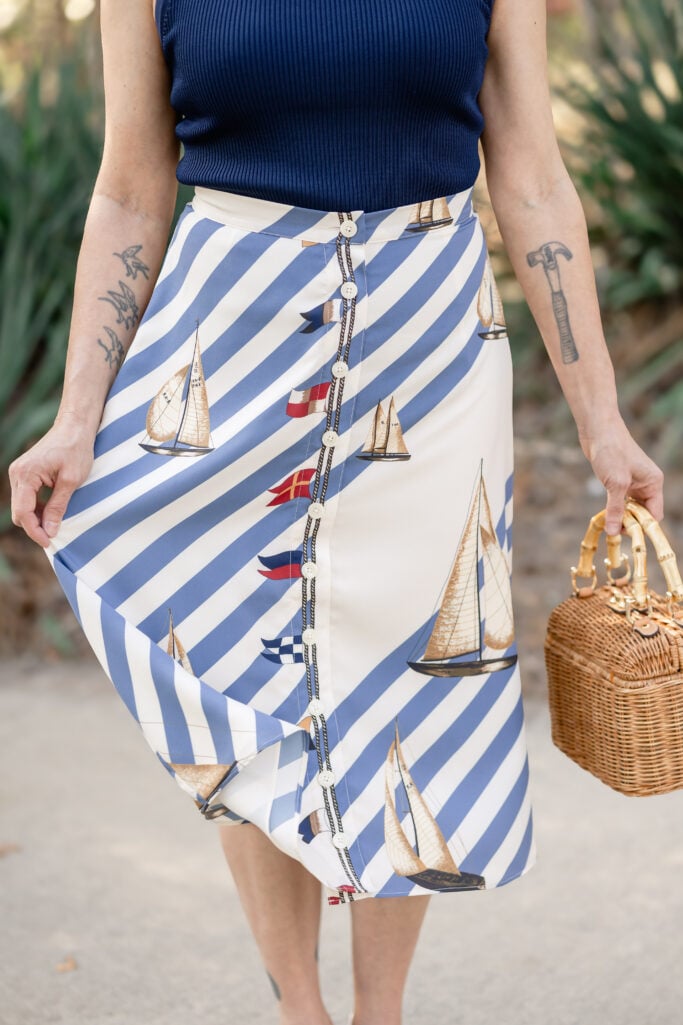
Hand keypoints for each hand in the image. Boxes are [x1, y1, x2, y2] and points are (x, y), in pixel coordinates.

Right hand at [9, 414, 95, 547]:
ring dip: (36, 517)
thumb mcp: (71, 481)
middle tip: (54, 536)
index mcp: (26, 474)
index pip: (24, 512)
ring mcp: (18, 472)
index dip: (35, 531)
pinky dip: (36, 507)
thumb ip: (58, 506)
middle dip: (34, 526)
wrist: (74, 427)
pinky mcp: (24, 473)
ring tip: (55, 524)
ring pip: (21, 506)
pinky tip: (51, 512)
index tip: (48, 543)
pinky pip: (25, 497)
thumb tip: (49, 531)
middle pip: (19, 511)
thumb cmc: (76, 449)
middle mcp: (16, 473)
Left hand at [579, 416, 663, 535]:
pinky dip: (613, 509)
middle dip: (630, 523)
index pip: (654, 515)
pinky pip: (620, 501)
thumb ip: (615, 509)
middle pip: (643, 513)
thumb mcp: (615, 483)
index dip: (642, 527)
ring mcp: (633, 482)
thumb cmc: (611, 451)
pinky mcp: (619, 480)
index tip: (625, 534)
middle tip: (613, 531)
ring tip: (607, 525)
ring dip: (620, 517)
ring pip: (630, 508)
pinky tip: (604, 516)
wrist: (598, 430)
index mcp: (653, 483)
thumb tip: (613, 532)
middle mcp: (646, 484)